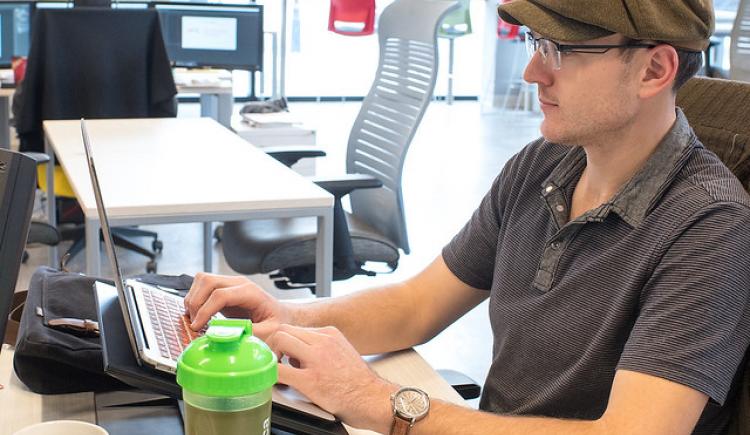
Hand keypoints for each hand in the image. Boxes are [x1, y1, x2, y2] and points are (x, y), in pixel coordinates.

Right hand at [183, 272, 289, 338]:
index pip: (220, 295)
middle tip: (194, 324)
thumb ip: (253, 334)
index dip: (205, 310)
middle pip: (207, 281)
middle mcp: (238, 283)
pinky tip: (198, 314)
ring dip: (193, 299)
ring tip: (195, 319)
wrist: (280, 314)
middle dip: (195, 303)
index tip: (197, 326)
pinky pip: (202, 286)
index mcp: (250, 292)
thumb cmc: (277, 321)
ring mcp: (229, 283)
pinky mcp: (223, 288)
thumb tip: (232, 336)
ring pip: (201, 280)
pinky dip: (195, 298)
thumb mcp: (272, 331)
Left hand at [266, 324, 397, 432]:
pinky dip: (271, 374)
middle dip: (273, 344)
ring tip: (275, 370)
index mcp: (330, 334)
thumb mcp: (342, 352)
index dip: (283, 341)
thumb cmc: (359, 382)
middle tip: (272, 361)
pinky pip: (279, 370)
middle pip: (283, 329)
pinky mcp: (311, 380)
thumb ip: (322, 348)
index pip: (295, 328)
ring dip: (271, 355)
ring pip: (279, 341)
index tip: (280, 353)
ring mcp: (316, 359)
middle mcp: (323, 342)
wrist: (375, 400)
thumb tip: (298, 353)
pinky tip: (274, 382)